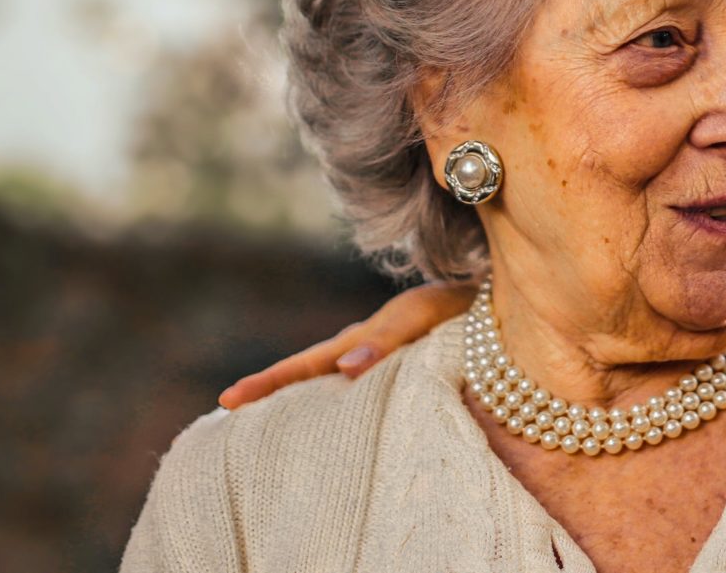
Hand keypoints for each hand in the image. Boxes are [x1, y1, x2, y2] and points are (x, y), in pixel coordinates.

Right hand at [216, 282, 474, 408]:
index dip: (268, 382)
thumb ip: (385, 339)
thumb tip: (342, 370)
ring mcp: (381, 362)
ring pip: (330, 383)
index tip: (228, 400)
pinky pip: (362, 393)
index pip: (305, 364)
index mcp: (362, 340)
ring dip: (299, 400)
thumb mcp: (422, 315)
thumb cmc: (459, 306)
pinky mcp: (404, 373)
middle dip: (269, 391)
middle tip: (227, 410)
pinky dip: (338, 405)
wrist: (498, 301)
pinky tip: (331, 422)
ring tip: (264, 424)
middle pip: (308, 374)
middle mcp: (365, 352)